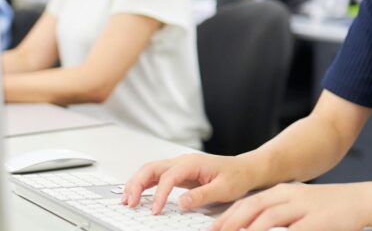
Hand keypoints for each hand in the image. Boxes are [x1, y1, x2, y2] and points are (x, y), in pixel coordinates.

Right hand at [121, 153, 258, 214]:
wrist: (244, 169)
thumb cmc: (236, 176)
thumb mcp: (223, 189)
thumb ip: (202, 195)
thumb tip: (181, 203)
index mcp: (192, 163)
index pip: (168, 177)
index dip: (159, 194)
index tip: (155, 211)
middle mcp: (183, 161)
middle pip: (152, 168)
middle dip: (137, 184)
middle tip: (129, 203)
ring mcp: (179, 166)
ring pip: (150, 170)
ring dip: (136, 183)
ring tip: (126, 200)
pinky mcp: (179, 173)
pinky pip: (156, 176)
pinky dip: (144, 185)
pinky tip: (137, 195)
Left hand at [210, 182, 368, 230]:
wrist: (359, 201)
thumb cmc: (328, 208)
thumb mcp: (299, 206)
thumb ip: (278, 216)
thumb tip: (256, 225)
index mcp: (282, 191)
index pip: (247, 203)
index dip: (228, 216)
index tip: (213, 229)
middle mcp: (289, 196)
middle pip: (252, 207)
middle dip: (230, 223)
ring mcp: (301, 207)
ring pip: (267, 217)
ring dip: (247, 229)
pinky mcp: (314, 220)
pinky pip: (291, 230)